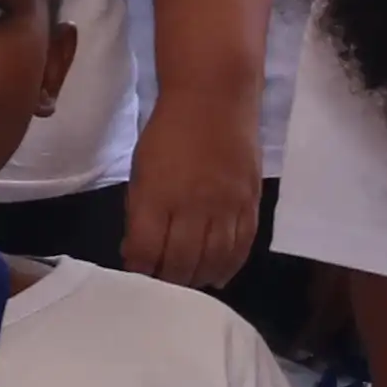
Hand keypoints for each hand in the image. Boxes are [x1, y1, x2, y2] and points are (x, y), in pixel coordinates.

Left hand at [124, 98, 260, 291]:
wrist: (214, 97)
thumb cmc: (169, 131)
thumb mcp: (141, 169)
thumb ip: (140, 211)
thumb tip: (138, 249)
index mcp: (156, 196)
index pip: (145, 251)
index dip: (139, 271)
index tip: (137, 277)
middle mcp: (192, 206)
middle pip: (180, 263)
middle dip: (168, 282)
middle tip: (163, 288)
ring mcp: (225, 207)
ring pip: (213, 260)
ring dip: (198, 279)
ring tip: (190, 285)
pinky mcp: (249, 203)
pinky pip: (241, 246)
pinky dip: (229, 266)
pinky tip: (218, 276)